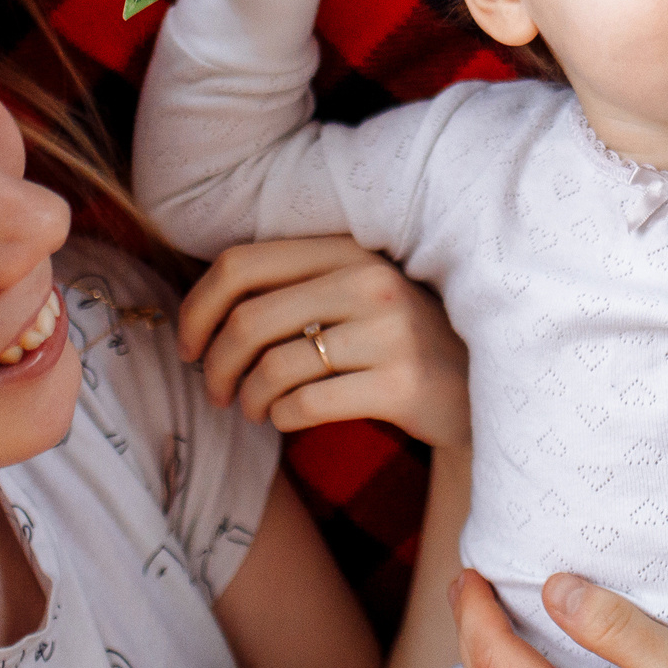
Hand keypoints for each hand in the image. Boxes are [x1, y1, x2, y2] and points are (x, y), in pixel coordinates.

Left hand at [177, 236, 470, 450]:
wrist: (479, 386)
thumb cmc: (396, 341)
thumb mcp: (355, 293)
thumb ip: (296, 286)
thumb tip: (201, 312)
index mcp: (347, 248)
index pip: (241, 263)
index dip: (197, 308)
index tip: (189, 345)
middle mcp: (368, 281)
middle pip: (248, 320)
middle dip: (216, 365)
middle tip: (216, 391)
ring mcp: (389, 331)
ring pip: (274, 367)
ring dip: (248, 399)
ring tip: (253, 409)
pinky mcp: (402, 384)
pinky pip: (307, 404)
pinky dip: (281, 418)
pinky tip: (287, 419)